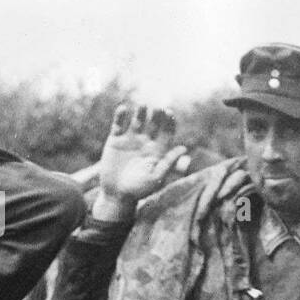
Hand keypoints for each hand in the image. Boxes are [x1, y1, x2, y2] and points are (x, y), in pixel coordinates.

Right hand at [94, 104, 187, 220]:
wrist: (116, 194)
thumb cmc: (139, 190)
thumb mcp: (156, 177)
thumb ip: (168, 163)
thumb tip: (184, 148)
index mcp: (158, 150)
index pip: (167, 132)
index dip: (169, 122)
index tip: (170, 112)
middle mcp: (146, 142)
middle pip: (154, 124)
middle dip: (156, 115)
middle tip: (158, 108)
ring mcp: (131, 139)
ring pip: (138, 121)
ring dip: (140, 112)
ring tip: (143, 105)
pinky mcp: (115, 140)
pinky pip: (119, 124)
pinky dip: (120, 116)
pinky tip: (123, 108)